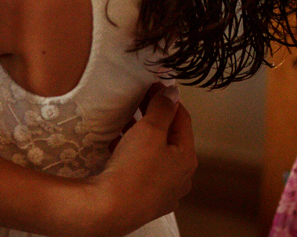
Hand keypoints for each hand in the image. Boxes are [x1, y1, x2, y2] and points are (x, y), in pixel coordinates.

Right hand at [87, 95, 195, 233]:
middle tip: (139, 102)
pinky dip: (133, 155)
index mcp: (186, 158)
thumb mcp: (150, 130)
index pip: (182, 119)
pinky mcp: (144, 199)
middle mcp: (179, 177)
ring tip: (125, 123)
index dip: (167, 99)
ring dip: (142, 136)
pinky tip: (117, 148)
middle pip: (169, 138)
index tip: (154, 86)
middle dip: (154, 117)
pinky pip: (142, 170)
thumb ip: (163, 108)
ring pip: (155, 155)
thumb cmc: (133, 173)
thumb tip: (173, 93)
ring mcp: (163, 191)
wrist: (110, 209)